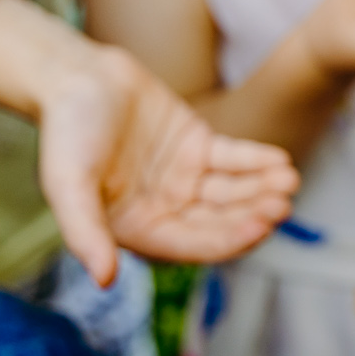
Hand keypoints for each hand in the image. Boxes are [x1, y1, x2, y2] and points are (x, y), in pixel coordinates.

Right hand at [35, 41, 299, 284]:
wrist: (75, 76)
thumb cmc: (65, 132)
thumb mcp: (68, 184)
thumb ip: (84, 232)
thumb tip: (103, 279)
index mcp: (138, 229)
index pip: (193, 245)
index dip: (228, 239)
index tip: (260, 227)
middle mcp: (165, 209)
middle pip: (220, 221)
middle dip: (253, 214)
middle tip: (282, 203)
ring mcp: (185, 179)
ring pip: (232, 192)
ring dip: (261, 189)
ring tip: (288, 179)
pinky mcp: (198, 147)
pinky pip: (234, 160)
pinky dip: (257, 161)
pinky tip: (279, 161)